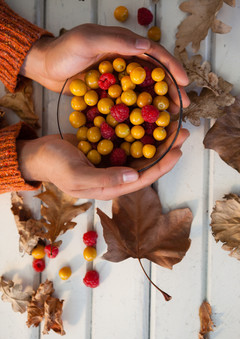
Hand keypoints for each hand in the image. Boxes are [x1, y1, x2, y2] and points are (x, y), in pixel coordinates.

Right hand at [16, 122, 188, 199]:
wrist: (38, 154)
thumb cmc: (55, 166)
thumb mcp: (77, 176)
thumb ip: (105, 179)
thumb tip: (135, 176)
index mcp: (110, 187)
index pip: (142, 179)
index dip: (162, 166)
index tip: (177, 151)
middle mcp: (115, 175)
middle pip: (146, 164)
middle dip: (165, 150)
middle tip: (181, 132)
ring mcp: (111, 161)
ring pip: (139, 151)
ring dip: (155, 138)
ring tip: (170, 124)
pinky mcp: (106, 149)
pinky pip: (127, 140)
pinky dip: (139, 130)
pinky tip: (148, 119)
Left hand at [21, 24, 189, 110]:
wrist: (45, 66)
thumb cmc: (64, 50)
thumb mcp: (87, 40)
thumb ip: (115, 41)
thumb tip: (146, 46)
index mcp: (125, 45)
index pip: (155, 55)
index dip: (172, 68)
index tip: (185, 83)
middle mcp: (127, 62)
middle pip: (155, 76)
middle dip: (171, 91)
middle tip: (183, 107)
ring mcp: (119, 79)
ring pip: (145, 91)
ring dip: (158, 104)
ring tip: (170, 119)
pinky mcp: (111, 93)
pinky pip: (129, 103)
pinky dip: (139, 112)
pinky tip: (146, 125)